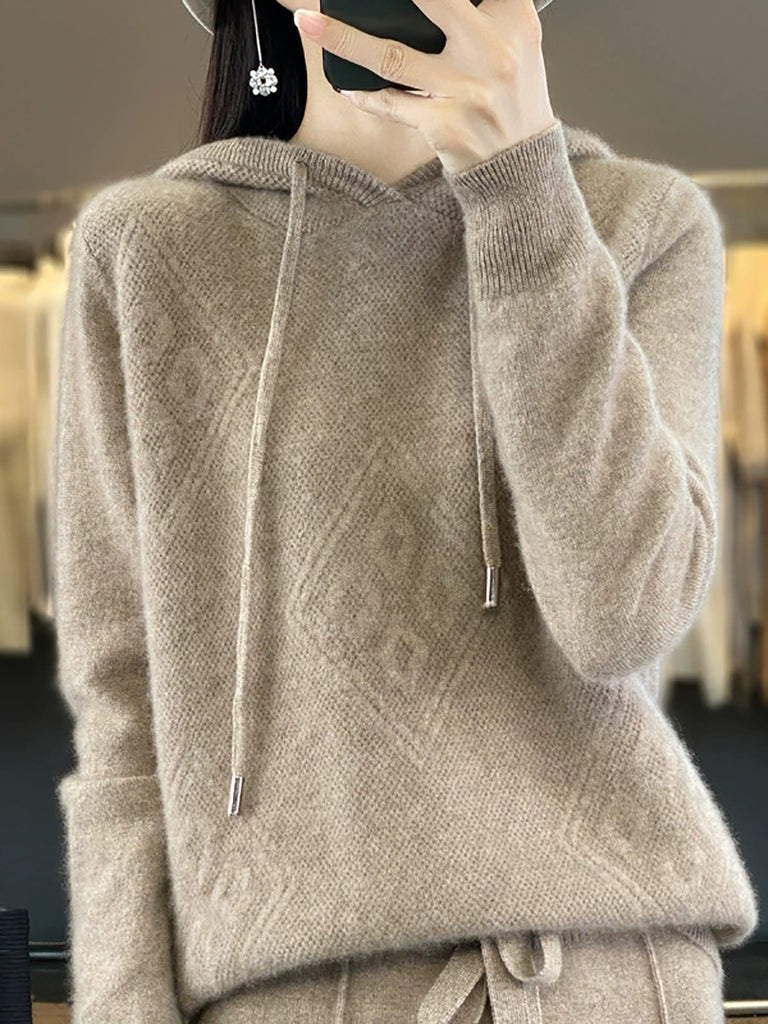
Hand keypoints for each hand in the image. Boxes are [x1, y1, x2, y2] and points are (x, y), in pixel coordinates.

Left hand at [293, 0, 556, 175]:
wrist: (521, 168)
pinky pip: (391, 105)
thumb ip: (482, 8)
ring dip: (342, 38)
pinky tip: (342, 81)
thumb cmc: (511, 99)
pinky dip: (363, 94)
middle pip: (433, 0)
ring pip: (393, 56)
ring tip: (307, 21)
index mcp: (514, 19)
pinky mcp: (444, 126)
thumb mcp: (514, 42)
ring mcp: (465, 91)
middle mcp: (492, 52)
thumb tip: (425, 1)